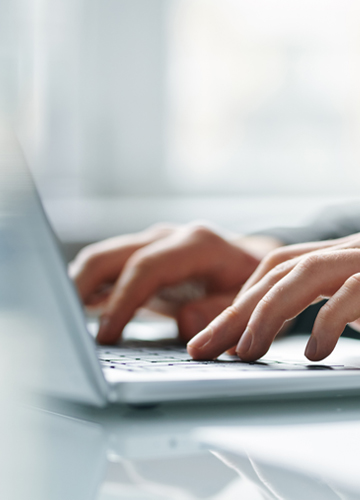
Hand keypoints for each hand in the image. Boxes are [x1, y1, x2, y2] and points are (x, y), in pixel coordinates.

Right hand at [69, 223, 280, 343]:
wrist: (252, 264)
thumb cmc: (253, 284)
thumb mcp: (251, 300)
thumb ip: (222, 312)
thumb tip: (186, 321)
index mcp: (196, 244)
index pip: (146, 267)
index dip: (122, 301)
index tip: (105, 337)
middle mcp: (168, 238)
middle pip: (111, 255)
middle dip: (81, 287)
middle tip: (64, 325)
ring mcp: (153, 246)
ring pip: (102, 259)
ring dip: (78, 286)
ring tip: (62, 319)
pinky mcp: (144, 260)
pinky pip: (108, 270)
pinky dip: (90, 289)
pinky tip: (77, 311)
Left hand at [188, 233, 359, 361]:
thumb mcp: (358, 302)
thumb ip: (331, 309)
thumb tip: (290, 344)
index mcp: (334, 256)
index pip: (275, 268)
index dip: (242, 301)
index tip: (216, 337)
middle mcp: (347, 250)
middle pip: (277, 271)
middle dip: (235, 312)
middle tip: (202, 348)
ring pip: (306, 272)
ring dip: (268, 312)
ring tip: (245, 351)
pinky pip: (353, 291)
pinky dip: (327, 323)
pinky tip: (314, 353)